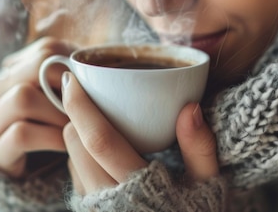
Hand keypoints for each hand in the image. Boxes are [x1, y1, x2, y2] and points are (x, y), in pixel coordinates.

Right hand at [0, 37, 74, 177]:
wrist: (36, 178)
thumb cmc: (57, 130)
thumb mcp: (65, 98)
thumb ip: (72, 77)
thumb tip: (86, 61)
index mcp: (17, 71)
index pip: (46, 50)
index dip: (75, 65)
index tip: (91, 86)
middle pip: (32, 70)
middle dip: (65, 88)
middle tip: (86, 107)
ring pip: (22, 97)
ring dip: (57, 112)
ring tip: (76, 128)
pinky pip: (21, 133)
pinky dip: (50, 137)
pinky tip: (66, 147)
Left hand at [62, 72, 218, 194]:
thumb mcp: (208, 185)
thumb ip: (200, 148)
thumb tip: (189, 107)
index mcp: (138, 188)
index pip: (99, 140)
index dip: (81, 106)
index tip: (71, 78)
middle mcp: (108, 201)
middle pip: (75, 144)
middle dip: (76, 115)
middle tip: (91, 98)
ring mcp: (95, 210)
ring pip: (70, 159)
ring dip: (77, 136)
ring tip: (101, 127)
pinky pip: (74, 177)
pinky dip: (80, 158)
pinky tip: (103, 155)